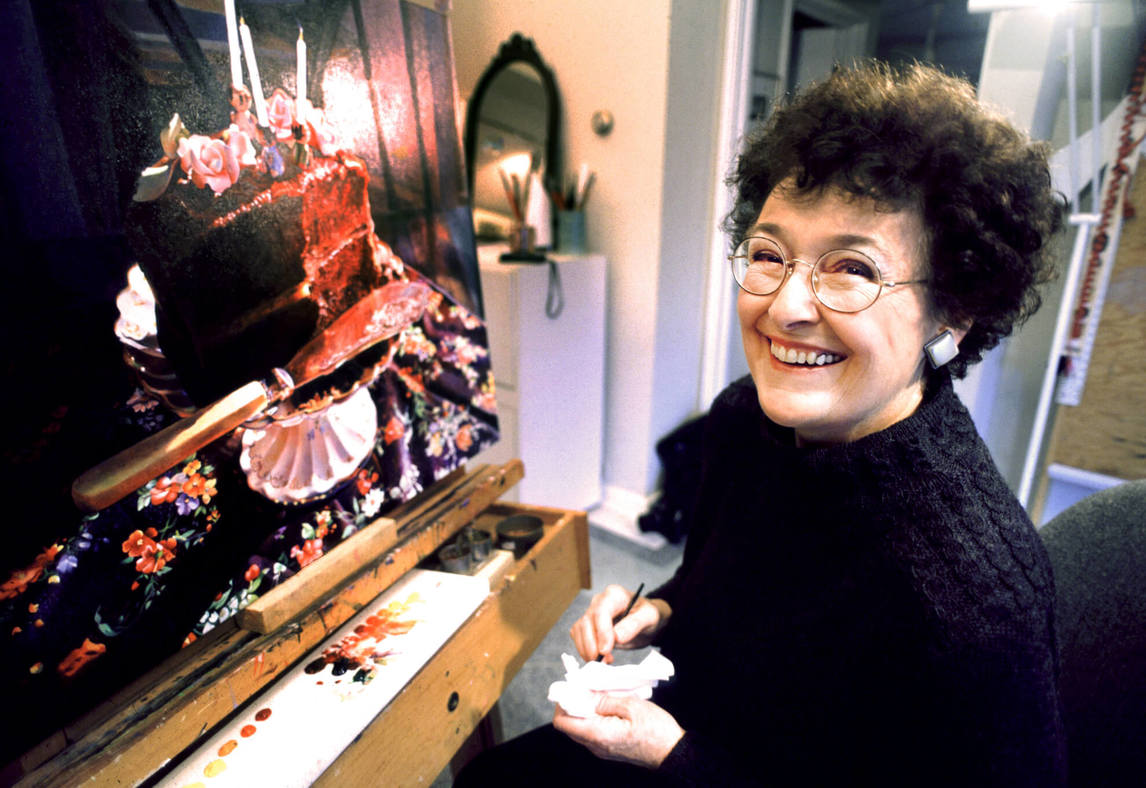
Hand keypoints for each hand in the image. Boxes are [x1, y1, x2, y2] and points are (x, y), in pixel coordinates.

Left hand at [554, 694, 683, 767]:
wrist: (673, 751)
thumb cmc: (656, 730)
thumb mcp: (631, 706)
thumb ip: (604, 700)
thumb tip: (585, 695)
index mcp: (597, 735)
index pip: (562, 723)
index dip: (562, 703)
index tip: (572, 688)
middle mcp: (595, 746)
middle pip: (570, 724)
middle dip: (574, 704)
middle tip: (585, 687)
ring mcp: (602, 748)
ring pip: (581, 727)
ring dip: (585, 710)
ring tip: (599, 693)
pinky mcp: (609, 747)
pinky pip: (593, 731)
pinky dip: (594, 717)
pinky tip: (607, 704)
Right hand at [569, 584, 669, 662]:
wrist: (645, 619)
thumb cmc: (648, 615)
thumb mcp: (649, 617)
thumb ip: (634, 624)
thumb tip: (617, 636)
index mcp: (614, 595)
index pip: (600, 611)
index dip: (601, 632)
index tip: (606, 650)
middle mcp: (599, 601)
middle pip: (586, 622)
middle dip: (592, 644)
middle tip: (604, 660)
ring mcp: (591, 613)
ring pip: (578, 630)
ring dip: (587, 649)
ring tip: (605, 661)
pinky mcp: (587, 625)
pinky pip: (578, 636)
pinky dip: (585, 650)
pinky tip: (600, 657)